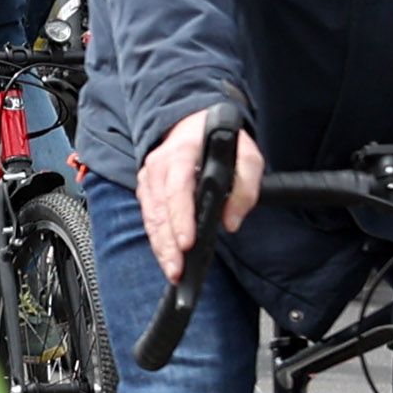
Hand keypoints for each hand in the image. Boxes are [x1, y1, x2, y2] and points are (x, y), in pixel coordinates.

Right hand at [134, 104, 261, 281]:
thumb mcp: (246, 154)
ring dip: (160, 247)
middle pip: (159, 210)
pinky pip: (149, 218)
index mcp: (180, 153)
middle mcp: (158, 166)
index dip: (180, 218)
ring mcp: (149, 178)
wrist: (192, 121)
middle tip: (177, 270)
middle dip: (167, 244)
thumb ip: (246, 186)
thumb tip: (231, 222)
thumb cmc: (219, 139)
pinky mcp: (147, 190)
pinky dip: (157, 239)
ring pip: (151, 218)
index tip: (186, 243)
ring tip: (173, 270)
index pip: (177, 188)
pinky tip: (166, 257)